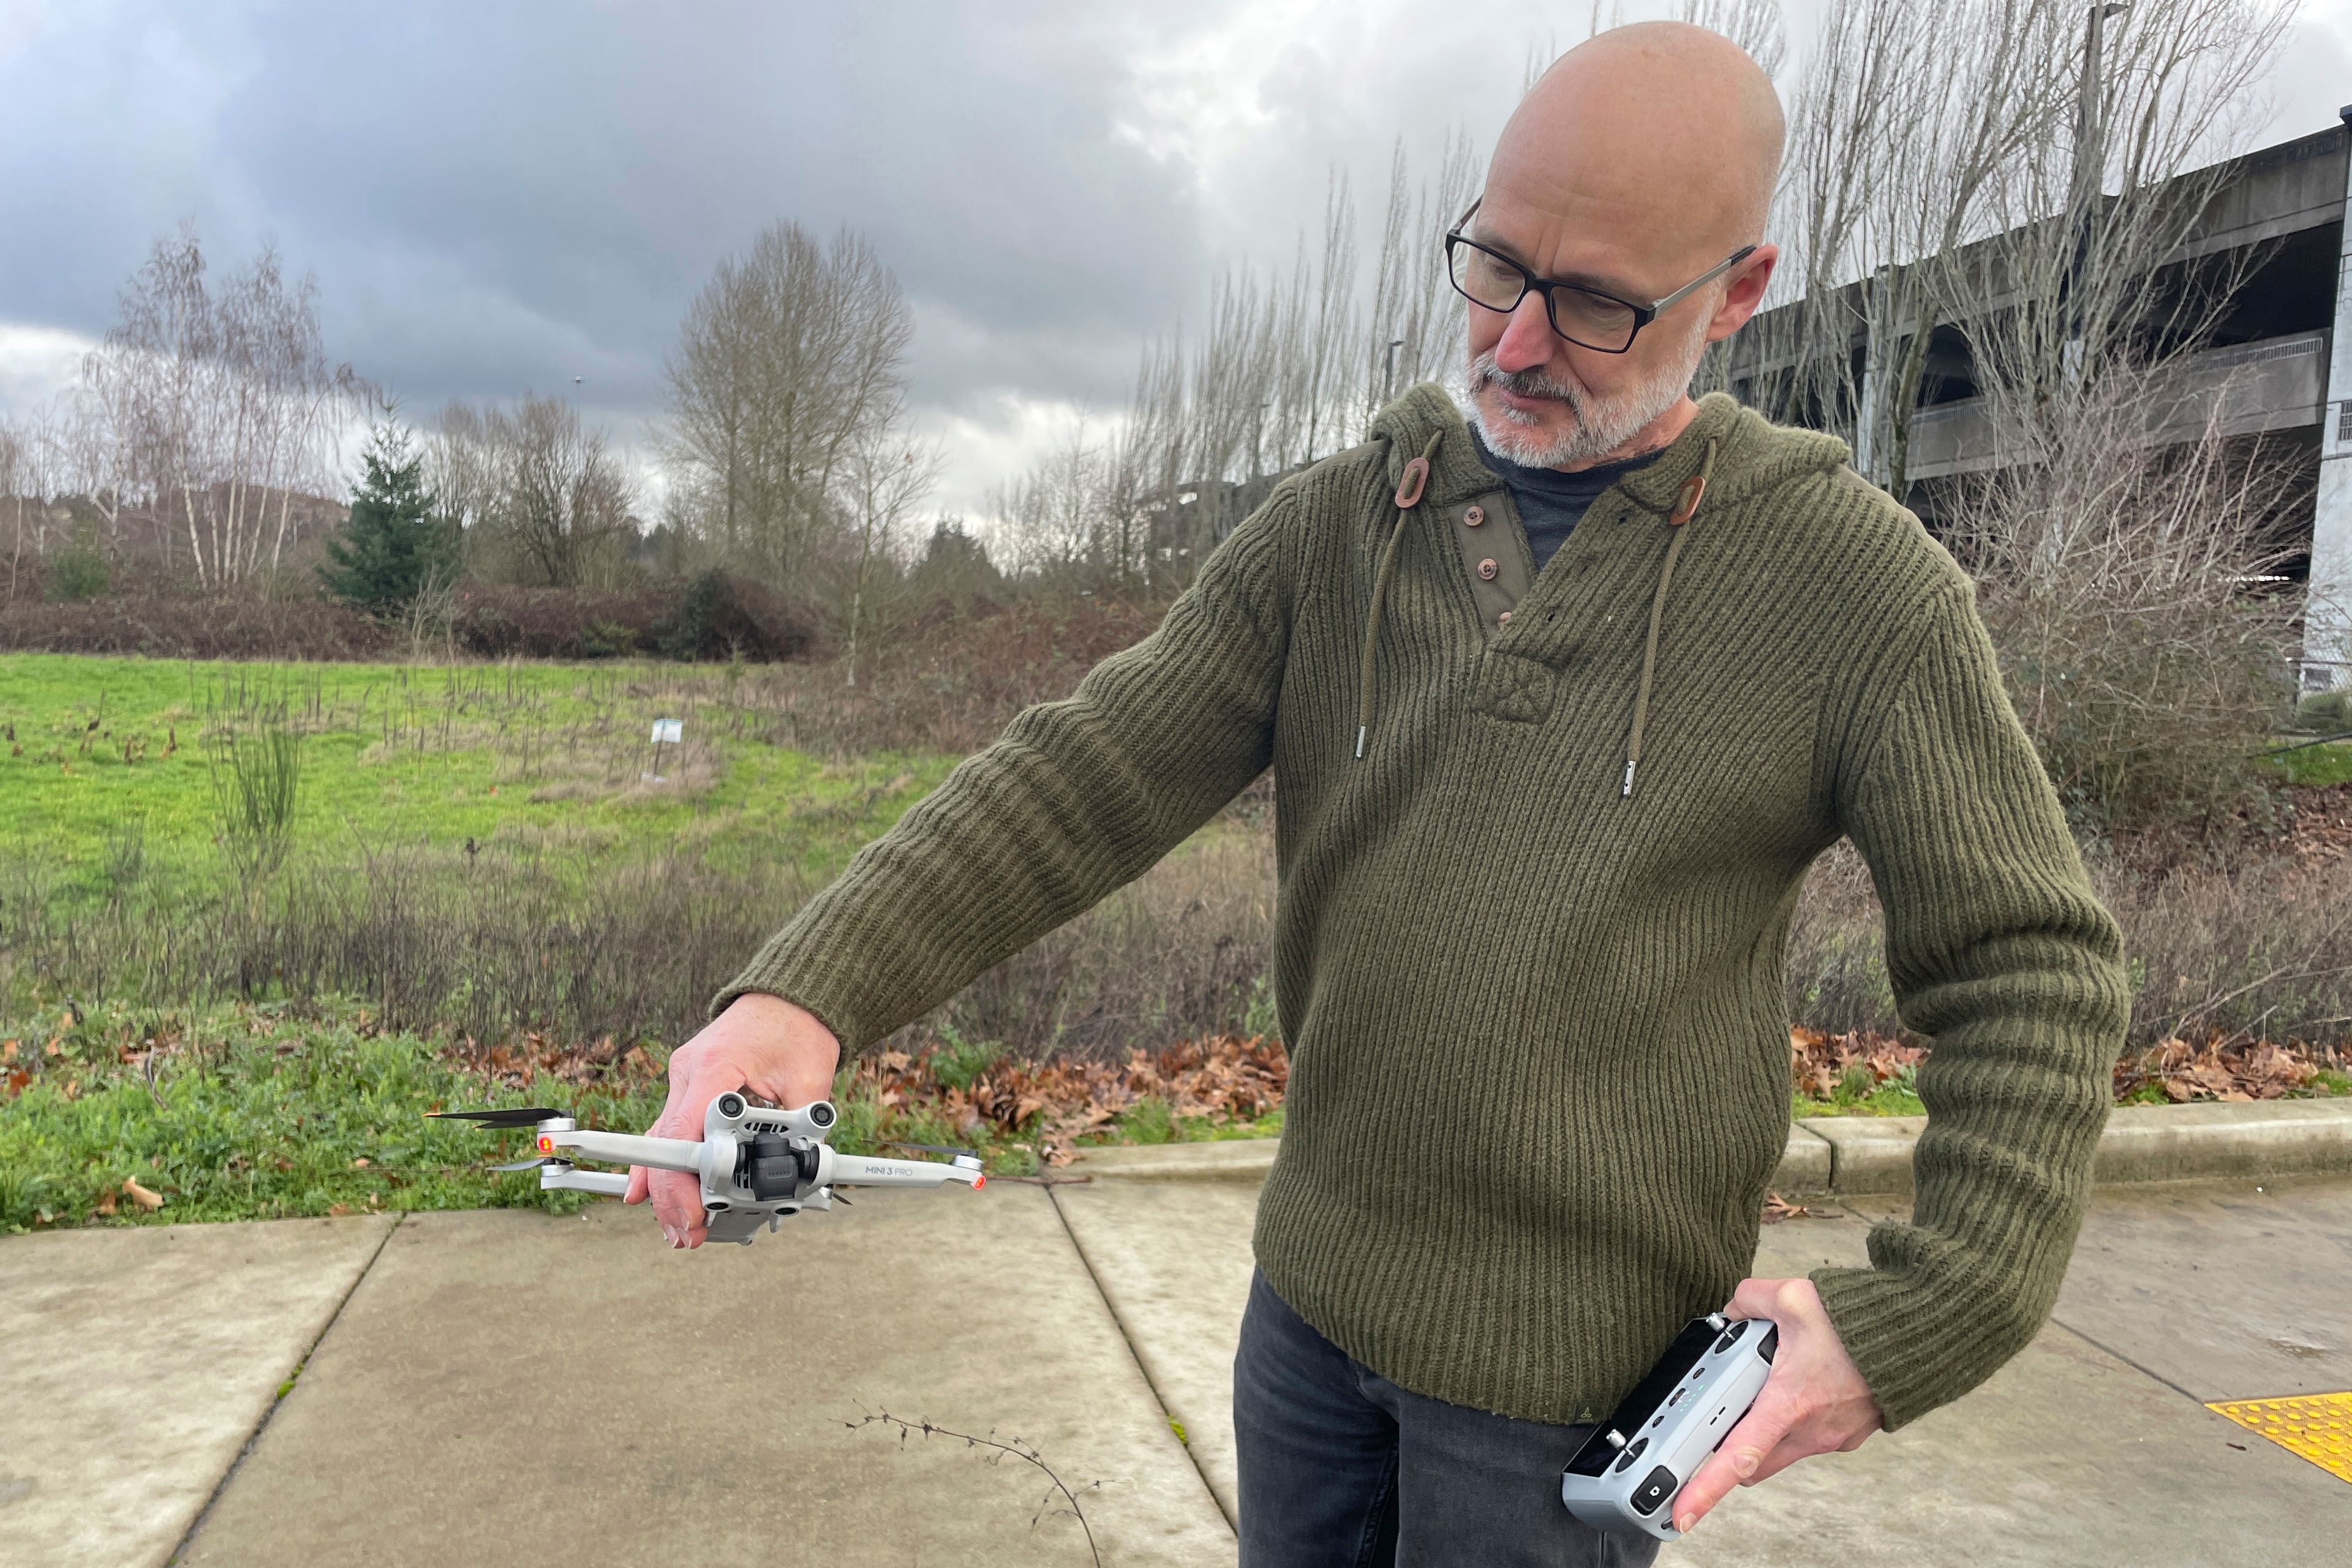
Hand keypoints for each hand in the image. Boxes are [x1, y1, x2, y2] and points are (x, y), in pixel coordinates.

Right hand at [622, 992, 839, 1248]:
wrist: (789, 998)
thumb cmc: (799, 1031)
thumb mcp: (811, 1079)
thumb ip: (804, 1126)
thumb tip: (801, 1172)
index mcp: (717, 1065)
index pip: (685, 1131)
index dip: (682, 1180)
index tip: (691, 1215)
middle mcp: (689, 1072)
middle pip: (664, 1143)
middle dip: (671, 1196)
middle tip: (687, 1235)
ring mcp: (684, 1079)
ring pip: (661, 1140)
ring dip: (666, 1186)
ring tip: (680, 1227)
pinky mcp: (689, 1088)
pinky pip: (670, 1131)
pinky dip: (668, 1165)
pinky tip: (657, 1197)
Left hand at [1670, 1277, 1881, 1533]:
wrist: (1916, 1337)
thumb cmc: (1859, 1322)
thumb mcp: (1791, 1296)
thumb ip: (1749, 1299)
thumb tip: (1733, 1309)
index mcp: (1787, 1403)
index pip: (1737, 1456)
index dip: (1705, 1489)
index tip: (1681, 1515)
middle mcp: (1809, 1431)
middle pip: (1752, 1460)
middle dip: (1730, 1448)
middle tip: (1723, 1414)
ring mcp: (1830, 1437)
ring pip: (1780, 1449)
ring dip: (1767, 1429)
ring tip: (1772, 1384)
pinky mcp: (1847, 1436)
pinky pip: (1808, 1438)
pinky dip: (1796, 1422)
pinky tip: (1804, 1386)